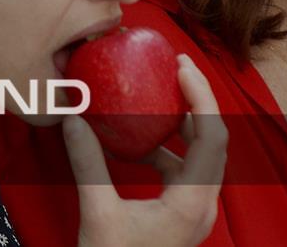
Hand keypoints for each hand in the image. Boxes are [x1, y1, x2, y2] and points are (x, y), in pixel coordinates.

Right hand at [67, 53, 227, 246]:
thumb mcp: (97, 213)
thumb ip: (88, 162)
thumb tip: (73, 116)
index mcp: (192, 202)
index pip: (212, 135)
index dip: (200, 95)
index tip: (179, 66)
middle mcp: (202, 207)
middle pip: (213, 141)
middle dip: (195, 103)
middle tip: (173, 70)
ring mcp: (194, 215)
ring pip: (201, 158)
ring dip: (182, 127)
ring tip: (157, 99)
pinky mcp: (180, 220)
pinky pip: (184, 175)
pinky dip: (166, 152)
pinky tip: (137, 146)